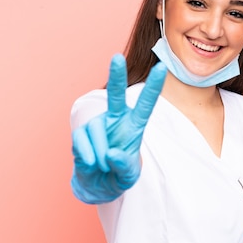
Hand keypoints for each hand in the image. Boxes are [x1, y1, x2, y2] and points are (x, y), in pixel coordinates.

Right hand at [71, 54, 166, 203]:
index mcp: (134, 125)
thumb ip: (124, 166)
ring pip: (96, 133)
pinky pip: (82, 143)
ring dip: (101, 156)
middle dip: (116, 76)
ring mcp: (97, 124)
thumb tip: (111, 154)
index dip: (153, 86)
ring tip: (103, 166)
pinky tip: (91, 164)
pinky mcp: (81, 133)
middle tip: (116, 57)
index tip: (161, 67)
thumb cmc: (118, 175)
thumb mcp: (128, 175)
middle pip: (116, 95)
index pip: (146, 104)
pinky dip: (88, 158)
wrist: (97, 185)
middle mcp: (116, 119)